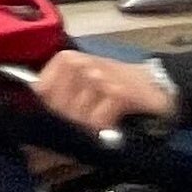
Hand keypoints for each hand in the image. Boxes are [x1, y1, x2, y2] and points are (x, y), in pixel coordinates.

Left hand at [29, 50, 174, 135]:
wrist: (158, 86)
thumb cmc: (115, 87)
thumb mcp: (84, 84)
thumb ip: (58, 96)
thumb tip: (32, 121)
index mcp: (66, 60)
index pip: (40, 92)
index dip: (46, 112)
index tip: (56, 122)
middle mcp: (80, 64)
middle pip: (57, 108)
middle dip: (68, 126)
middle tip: (85, 129)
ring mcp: (98, 77)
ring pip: (76, 118)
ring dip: (88, 130)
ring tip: (101, 126)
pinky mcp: (117, 94)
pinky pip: (97, 123)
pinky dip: (104, 131)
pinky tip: (114, 126)